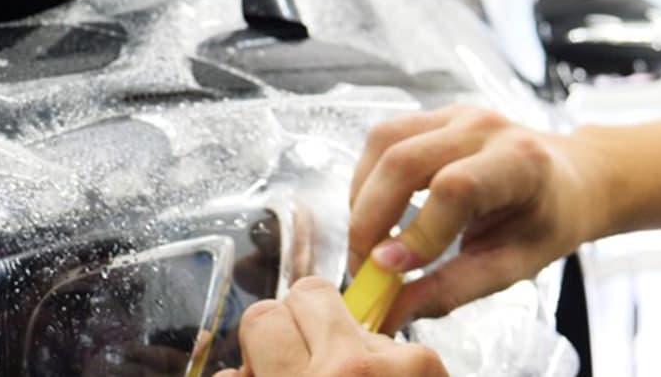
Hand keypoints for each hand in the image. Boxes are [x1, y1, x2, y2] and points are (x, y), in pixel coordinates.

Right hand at [215, 277, 446, 376]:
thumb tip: (234, 373)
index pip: (263, 317)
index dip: (266, 339)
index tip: (272, 360)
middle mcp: (343, 370)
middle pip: (308, 292)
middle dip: (304, 321)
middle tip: (310, 360)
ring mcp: (391, 365)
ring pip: (353, 312)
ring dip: (347, 338)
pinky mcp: (427, 365)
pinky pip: (392, 340)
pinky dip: (387, 362)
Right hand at [347, 105, 611, 332]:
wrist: (570, 177)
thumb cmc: (548, 222)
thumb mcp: (513, 266)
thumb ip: (452, 289)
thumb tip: (391, 314)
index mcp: (520, 162)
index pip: (453, 188)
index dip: (415, 232)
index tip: (389, 274)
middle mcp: (485, 128)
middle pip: (404, 160)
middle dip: (370, 221)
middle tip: (363, 270)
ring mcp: (457, 114)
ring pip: (384, 144)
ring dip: (362, 199)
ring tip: (368, 243)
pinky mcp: (435, 115)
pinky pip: (384, 140)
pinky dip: (368, 180)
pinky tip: (377, 214)